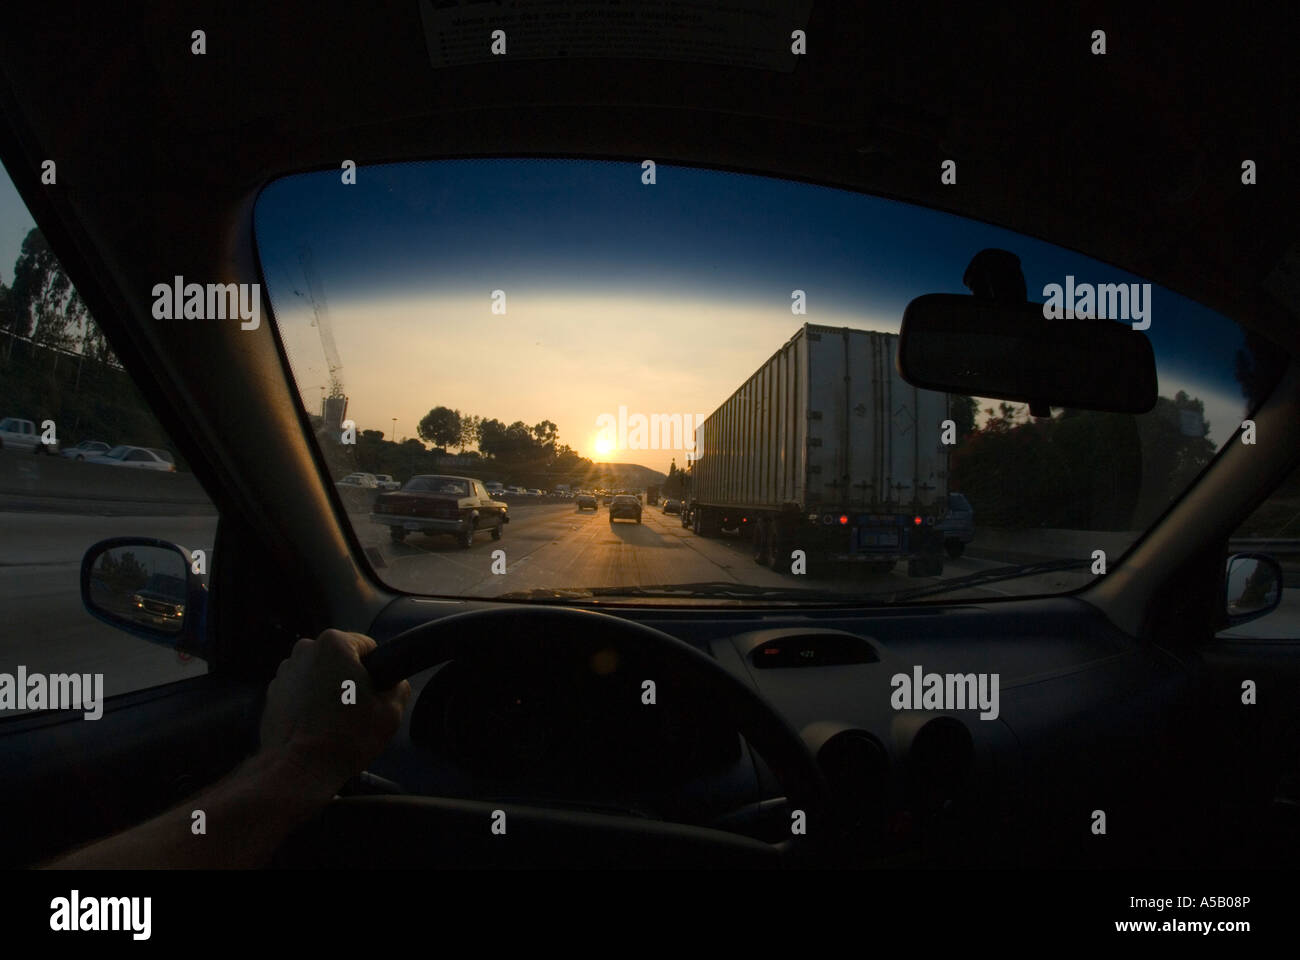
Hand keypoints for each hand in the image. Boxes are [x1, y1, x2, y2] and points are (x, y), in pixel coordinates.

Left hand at [258, 629, 410, 795]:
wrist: (299, 770)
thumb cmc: (343, 739)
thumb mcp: (390, 713)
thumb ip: (398, 687)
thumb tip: (394, 684)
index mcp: (334, 644)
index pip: (368, 646)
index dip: (376, 671)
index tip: (374, 693)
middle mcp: (305, 651)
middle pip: (340, 659)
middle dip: (349, 679)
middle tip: (357, 710)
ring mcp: (284, 672)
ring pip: (319, 675)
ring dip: (328, 690)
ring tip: (335, 721)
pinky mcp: (272, 694)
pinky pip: (300, 692)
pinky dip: (309, 704)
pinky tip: (317, 726)